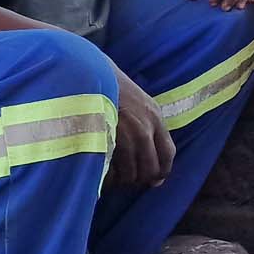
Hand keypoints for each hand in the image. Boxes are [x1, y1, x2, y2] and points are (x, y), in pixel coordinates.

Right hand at [109, 68, 175, 188]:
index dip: (161, 172)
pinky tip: (103, 175)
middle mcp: (142, 129)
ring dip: (123, 180)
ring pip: (130, 175)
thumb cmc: (112, 89)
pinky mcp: (103, 142)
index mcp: (154, 118)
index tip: (153, 179)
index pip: (167, 155)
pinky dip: (109, 179)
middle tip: (129, 178)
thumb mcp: (140, 103)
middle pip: (150, 169)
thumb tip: (156, 172)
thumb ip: (151, 129)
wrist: (86, 74)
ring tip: (114, 176)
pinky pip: (111, 173)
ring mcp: (122, 136)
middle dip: (141, 178)